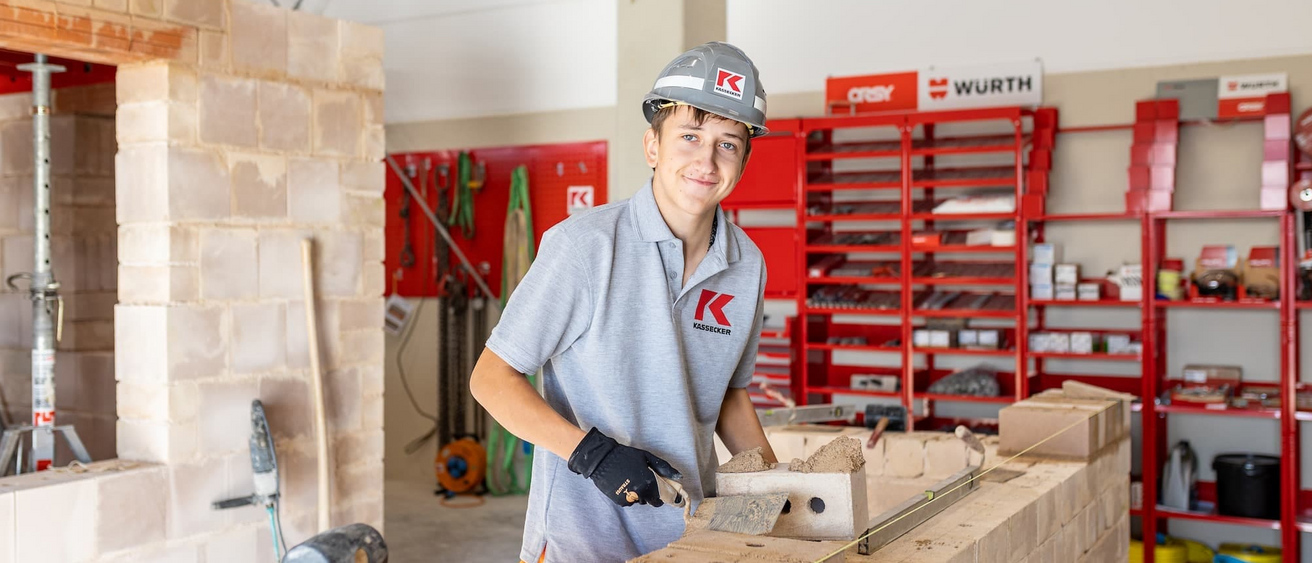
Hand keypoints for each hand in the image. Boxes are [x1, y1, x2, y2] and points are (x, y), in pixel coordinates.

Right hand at [567, 427, 682, 506]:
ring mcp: (629, 499)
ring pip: (640, 501)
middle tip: (645, 482)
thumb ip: (664, 468)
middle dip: (651, 494)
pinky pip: (630, 501)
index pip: (661, 498)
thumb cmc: (626, 456)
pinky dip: (630, 495)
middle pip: (651, 501)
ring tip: (633, 480)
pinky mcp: (620, 501)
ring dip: (640, 494)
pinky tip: (625, 484)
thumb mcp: (647, 457)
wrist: (602, 459)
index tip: (662, 492)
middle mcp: (640, 493)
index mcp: (649, 483)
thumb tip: (679, 477)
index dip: (663, 496)